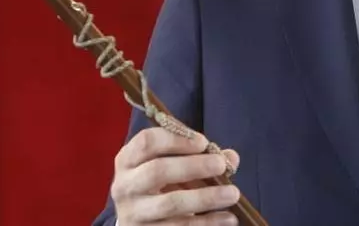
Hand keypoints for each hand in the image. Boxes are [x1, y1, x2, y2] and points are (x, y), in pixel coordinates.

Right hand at [111, 126, 242, 224]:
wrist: (140, 221)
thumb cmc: (161, 185)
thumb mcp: (173, 166)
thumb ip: (200, 157)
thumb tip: (231, 158)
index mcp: (128, 160)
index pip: (147, 142)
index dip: (176, 139)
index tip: (203, 142)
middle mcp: (125, 186)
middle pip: (157, 171)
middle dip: (193, 166)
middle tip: (221, 165)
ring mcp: (133, 213)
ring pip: (170, 203)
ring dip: (206, 197)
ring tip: (233, 193)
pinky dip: (207, 222)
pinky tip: (228, 217)